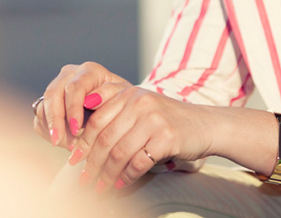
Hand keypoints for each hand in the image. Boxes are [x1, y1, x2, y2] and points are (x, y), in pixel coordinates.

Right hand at [33, 61, 128, 148]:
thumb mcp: (122, 98)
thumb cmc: (121, 103)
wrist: (116, 111)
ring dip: (52, 128)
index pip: (74, 88)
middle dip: (56, 120)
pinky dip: (48, 131)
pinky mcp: (48, 103)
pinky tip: (61, 141)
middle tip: (60, 141)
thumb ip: (109, 96)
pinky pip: (39, 118)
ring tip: (67, 145)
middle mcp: (69, 75)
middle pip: (53, 94)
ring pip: (43, 106)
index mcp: (88, 71)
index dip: (73, 109)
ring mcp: (56, 88)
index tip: (76, 129)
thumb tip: (90, 100)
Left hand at [67, 83, 212, 193]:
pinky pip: (138, 162)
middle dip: (91, 163)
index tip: (74, 159)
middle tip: (83, 179)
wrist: (206, 125)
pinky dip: (127, 176)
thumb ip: (117, 115)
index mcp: (129, 94)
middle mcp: (140, 103)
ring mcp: (154, 120)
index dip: (83, 142)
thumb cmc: (170, 120)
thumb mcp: (142, 108)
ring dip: (107, 174)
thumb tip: (82, 138)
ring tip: (101, 187)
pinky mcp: (166, 138)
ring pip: (120, 153)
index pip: (97, 120)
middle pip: (105, 138)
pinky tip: (121, 184)